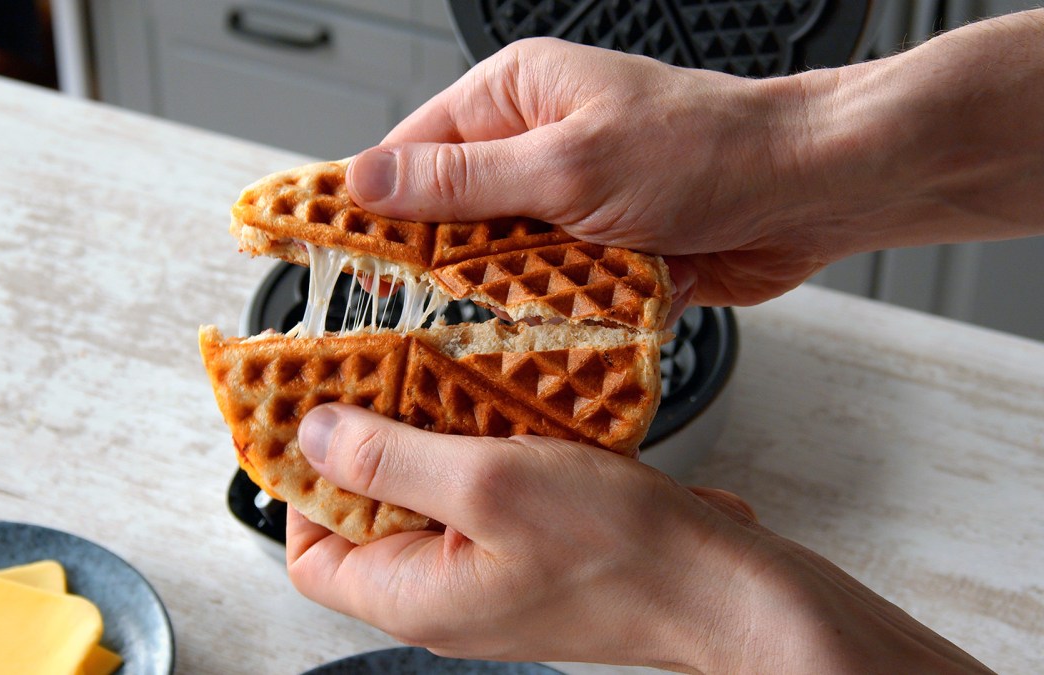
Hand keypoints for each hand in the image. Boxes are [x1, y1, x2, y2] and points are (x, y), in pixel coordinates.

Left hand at [286, 405, 991, 671]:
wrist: (726, 587)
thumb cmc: (621, 554)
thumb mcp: (489, 485)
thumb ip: (389, 458)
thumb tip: (314, 435)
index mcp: (414, 595)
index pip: (311, 553)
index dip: (299, 486)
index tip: (310, 416)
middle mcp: (445, 593)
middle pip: (368, 516)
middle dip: (368, 443)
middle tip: (377, 372)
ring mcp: (491, 573)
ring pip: (429, 497)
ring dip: (428, 435)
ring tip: (435, 373)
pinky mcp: (533, 551)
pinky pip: (483, 494)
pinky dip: (481, 445)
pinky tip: (498, 399)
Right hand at [347, 19, 1043, 307]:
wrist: (813, 191)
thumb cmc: (710, 150)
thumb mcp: (570, 164)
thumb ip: (464, 181)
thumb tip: (368, 182)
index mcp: (516, 96)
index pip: (411, 150)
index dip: (365, 205)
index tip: (325, 254)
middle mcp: (537, 145)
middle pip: (448, 214)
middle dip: (431, 266)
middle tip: (395, 317)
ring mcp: (570, 202)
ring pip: (497, 263)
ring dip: (493, 300)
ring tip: (468, 337)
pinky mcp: (602, 252)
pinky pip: (548, 292)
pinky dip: (543, 319)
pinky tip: (533, 345)